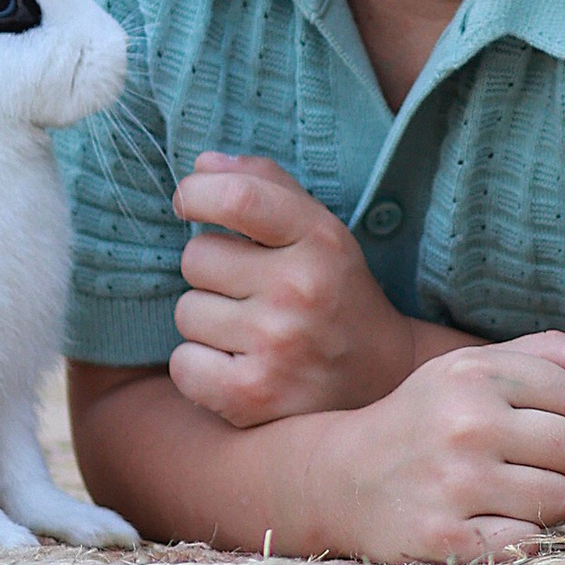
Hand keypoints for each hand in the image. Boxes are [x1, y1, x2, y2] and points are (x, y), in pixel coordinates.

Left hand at [170, 153, 420, 425]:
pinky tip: (237, 367)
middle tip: (248, 289)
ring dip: (207, 321)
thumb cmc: (335, 293)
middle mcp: (299, 291)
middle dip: (211, 269)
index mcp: (319, 240)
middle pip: (197, 257)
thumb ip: (265, 185)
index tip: (189, 201)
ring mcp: (276, 347)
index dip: (197, 192)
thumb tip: (202, 165)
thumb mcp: (319, 230)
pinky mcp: (251, 398)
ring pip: (187, 311)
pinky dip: (199, 367)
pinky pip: (182, 364)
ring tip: (250, 331)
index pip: (239, 198)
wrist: (383, 379)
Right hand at [329, 335, 564, 563]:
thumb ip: (543, 356)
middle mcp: (466, 425)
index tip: (509, 420)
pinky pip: (528, 543)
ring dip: (536, 502)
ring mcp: (455, 485)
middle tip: (504, 461)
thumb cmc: (423, 418)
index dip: (549, 411)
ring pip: (559, 499)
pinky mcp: (447, 540)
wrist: (340, 479)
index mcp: (472, 374)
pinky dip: (513, 539)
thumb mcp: (469, 370)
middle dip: (549, 459)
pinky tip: (479, 524)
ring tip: (493, 492)